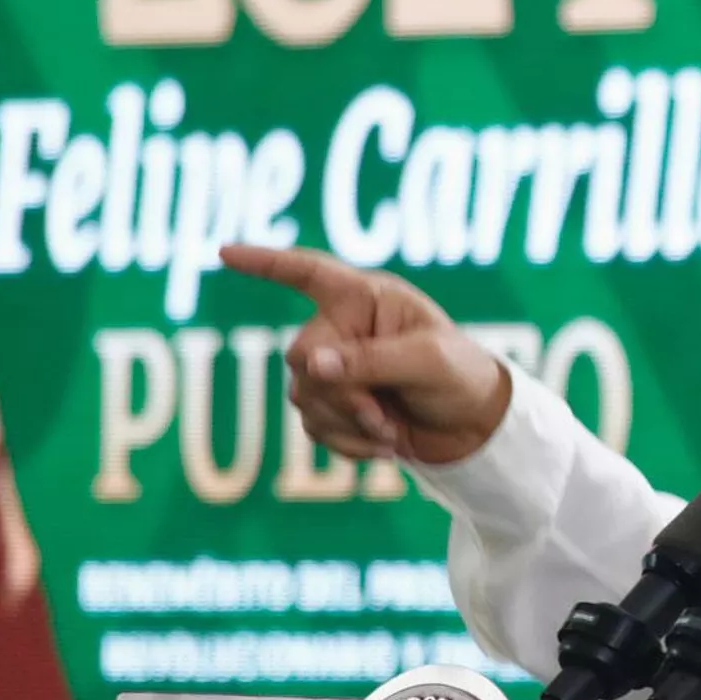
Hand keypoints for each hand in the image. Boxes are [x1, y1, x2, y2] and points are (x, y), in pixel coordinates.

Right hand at [220, 245, 509, 463]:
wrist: (475, 428)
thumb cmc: (462, 376)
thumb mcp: (428, 361)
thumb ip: (370, 359)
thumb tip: (309, 365)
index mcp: (367, 299)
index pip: (309, 272)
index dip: (266, 263)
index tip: (225, 252)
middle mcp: (344, 328)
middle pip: (300, 358)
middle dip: (340, 394)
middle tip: (383, 416)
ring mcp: (336, 369)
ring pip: (303, 397)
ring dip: (348, 423)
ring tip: (391, 431)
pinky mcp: (335, 407)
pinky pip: (314, 428)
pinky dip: (348, 444)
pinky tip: (385, 447)